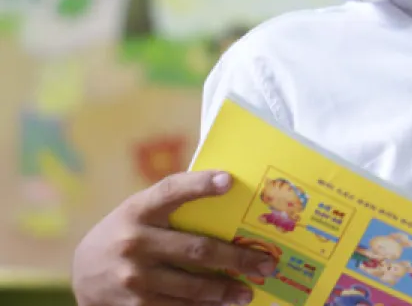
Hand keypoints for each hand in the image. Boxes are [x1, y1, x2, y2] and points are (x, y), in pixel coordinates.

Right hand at [72, 170, 276, 305]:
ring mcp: (133, 277)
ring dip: (225, 291)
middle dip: (237, 259)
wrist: (82, 274)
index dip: (199, 185)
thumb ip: (172, 204)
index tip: (228, 181)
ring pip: (192, 286)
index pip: (171, 191)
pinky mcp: (134, 305)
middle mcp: (134, 242)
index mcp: (138, 210)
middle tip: (265, 264)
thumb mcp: (139, 211)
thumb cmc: (125, 234)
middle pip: (197, 249)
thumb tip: (227, 190)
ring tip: (247, 292)